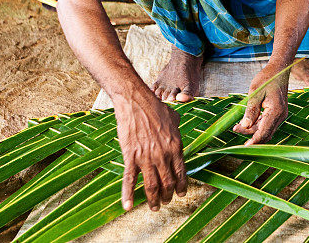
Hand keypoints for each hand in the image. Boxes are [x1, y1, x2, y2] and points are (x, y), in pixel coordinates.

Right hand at [112, 86, 187, 211]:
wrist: (136, 102)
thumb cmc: (155, 107)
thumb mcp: (174, 117)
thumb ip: (177, 130)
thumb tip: (177, 132)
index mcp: (175, 146)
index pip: (181, 173)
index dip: (181, 186)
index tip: (181, 193)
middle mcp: (163, 155)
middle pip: (167, 183)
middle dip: (168, 195)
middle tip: (166, 201)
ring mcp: (146, 157)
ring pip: (152, 186)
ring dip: (154, 200)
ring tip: (155, 207)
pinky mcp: (131, 157)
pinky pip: (130, 180)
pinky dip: (128, 195)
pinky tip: (128, 206)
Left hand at [232, 63, 288, 144]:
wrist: (279, 70)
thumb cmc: (267, 78)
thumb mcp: (255, 92)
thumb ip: (250, 110)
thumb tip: (245, 126)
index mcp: (276, 111)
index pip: (264, 132)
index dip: (254, 141)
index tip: (245, 147)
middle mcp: (280, 116)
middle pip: (265, 133)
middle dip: (250, 135)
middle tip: (235, 129)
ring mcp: (280, 115)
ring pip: (265, 129)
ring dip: (252, 130)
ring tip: (237, 126)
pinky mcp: (277, 113)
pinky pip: (266, 124)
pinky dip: (256, 125)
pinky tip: (246, 122)